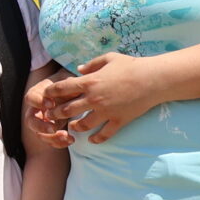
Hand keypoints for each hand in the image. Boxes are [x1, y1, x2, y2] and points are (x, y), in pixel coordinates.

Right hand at [26, 76, 76, 149]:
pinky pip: (51, 141)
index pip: (31, 98)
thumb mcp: (68, 81)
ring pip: (40, 135)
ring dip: (52, 138)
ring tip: (66, 137)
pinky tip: (71, 140)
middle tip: (53, 128)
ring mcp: (43, 123)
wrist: (74, 92)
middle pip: (31, 121)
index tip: (51, 104)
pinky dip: (60, 142)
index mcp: (37, 94)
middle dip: (41, 126)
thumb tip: (71, 86)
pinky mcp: (51, 132)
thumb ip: (67, 85)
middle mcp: (37, 110)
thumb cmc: (69, 85)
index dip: (38, 102)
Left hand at [36, 53, 168, 143]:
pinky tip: (92, 140)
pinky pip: (104, 134)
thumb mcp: (109, 58)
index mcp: (89, 81)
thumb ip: (91, 64)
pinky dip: (96, 139)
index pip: (62, 88)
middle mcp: (94, 98)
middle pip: (68, 110)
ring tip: (72, 127)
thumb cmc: (130, 65)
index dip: (51, 93)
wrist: (152, 79)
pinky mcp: (118, 120)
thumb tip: (77, 69)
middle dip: (56, 113)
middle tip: (51, 116)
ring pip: (83, 125)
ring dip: (75, 127)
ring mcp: (106, 111)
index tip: (47, 96)